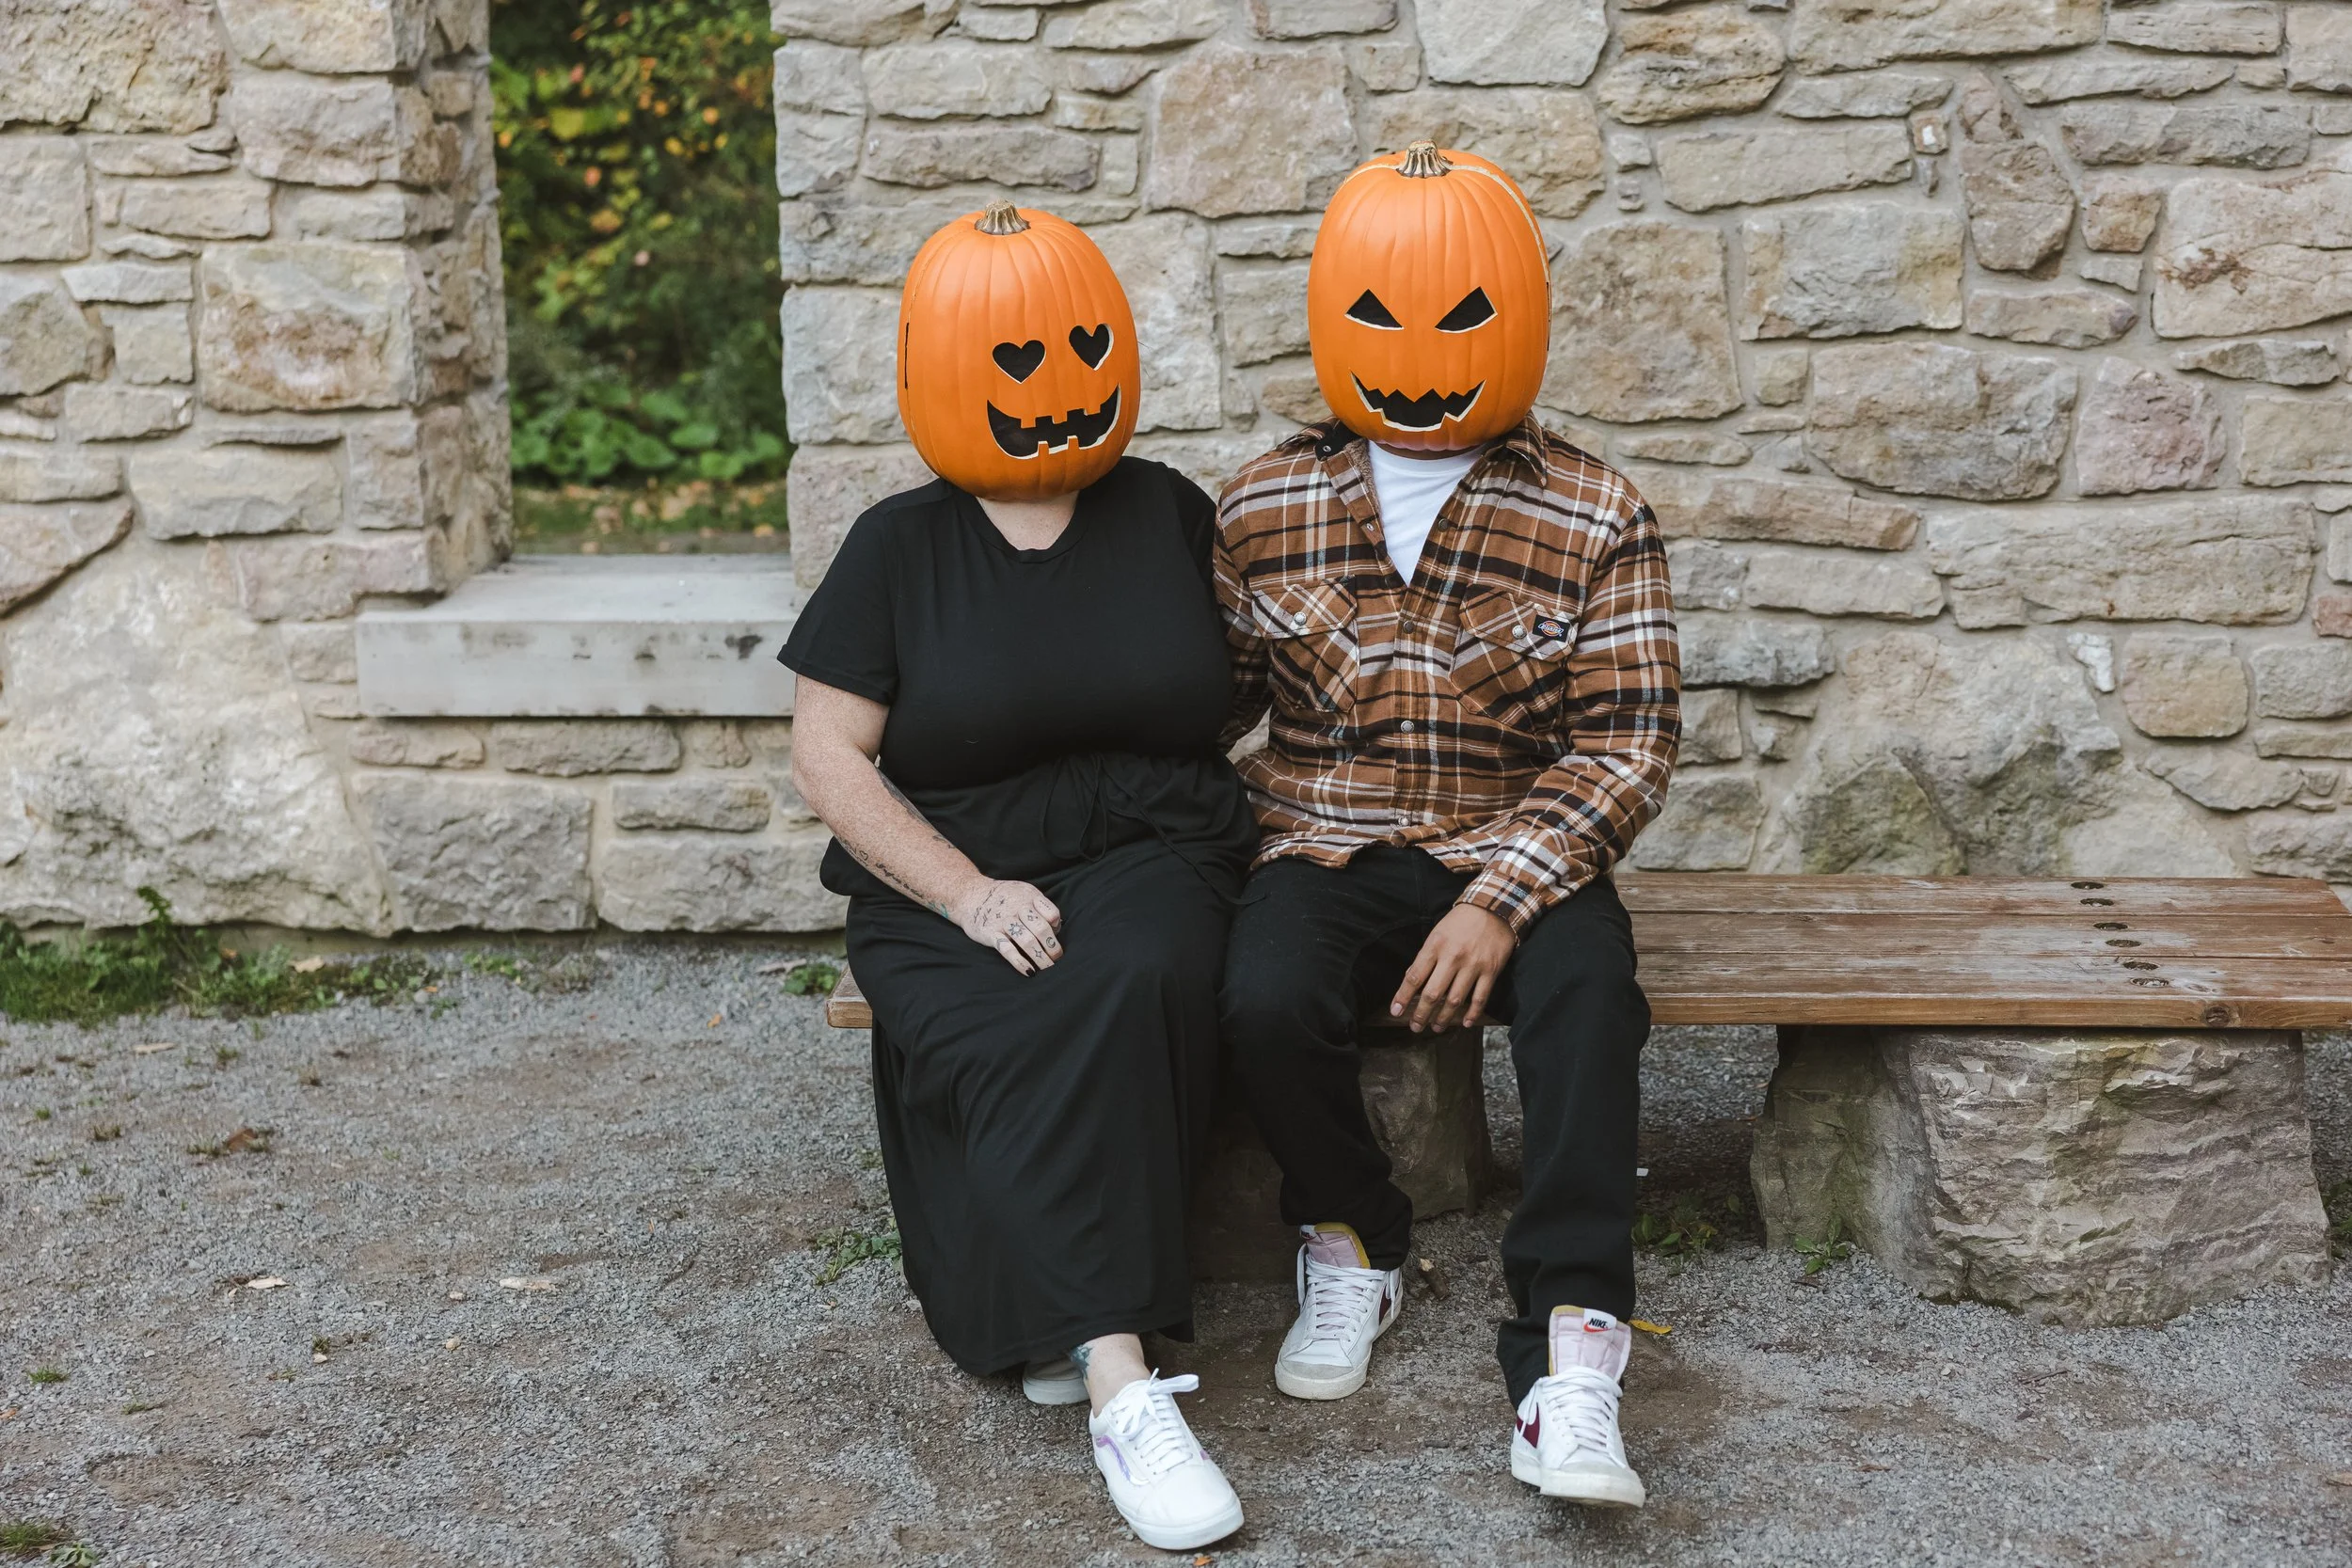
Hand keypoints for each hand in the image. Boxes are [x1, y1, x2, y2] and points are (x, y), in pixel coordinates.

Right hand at [957, 880, 1063, 974]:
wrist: (970, 895)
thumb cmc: (1004, 897)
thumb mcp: (1024, 892)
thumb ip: (1041, 907)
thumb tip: (1057, 927)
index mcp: (1029, 896)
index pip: (1051, 913)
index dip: (1056, 926)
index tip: (1056, 936)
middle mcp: (1018, 908)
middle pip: (1041, 929)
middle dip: (1052, 947)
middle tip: (1056, 958)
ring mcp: (1004, 921)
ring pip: (1027, 941)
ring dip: (1040, 957)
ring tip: (1047, 968)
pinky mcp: (990, 934)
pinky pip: (1007, 950)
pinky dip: (1020, 962)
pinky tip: (1029, 971)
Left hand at [1391, 904, 1514, 1031]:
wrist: (1494, 907)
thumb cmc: (1461, 922)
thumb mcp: (1436, 933)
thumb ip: (1424, 957)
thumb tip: (1411, 978)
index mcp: (1435, 946)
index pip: (1414, 977)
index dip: (1403, 997)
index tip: (1395, 1011)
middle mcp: (1452, 957)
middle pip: (1433, 993)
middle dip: (1421, 1014)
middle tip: (1415, 1027)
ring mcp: (1473, 965)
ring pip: (1455, 1000)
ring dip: (1443, 1018)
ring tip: (1436, 1027)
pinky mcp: (1491, 970)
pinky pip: (1480, 997)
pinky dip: (1472, 1013)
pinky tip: (1465, 1023)